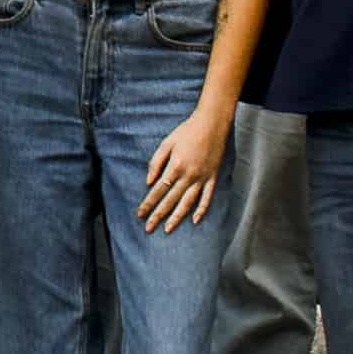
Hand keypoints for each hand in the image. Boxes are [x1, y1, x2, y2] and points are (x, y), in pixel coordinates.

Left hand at [134, 103, 229, 231]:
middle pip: (171, 200)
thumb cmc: (186, 131)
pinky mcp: (212, 177)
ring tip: (167, 229)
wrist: (212, 123)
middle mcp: (189, 175)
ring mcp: (202, 178)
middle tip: (148, 229)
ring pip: (188, 203)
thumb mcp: (167, 143)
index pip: (158, 190)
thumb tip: (148, 182)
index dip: (148, 203)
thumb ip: (156, 162)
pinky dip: (202, 210)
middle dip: (158, 216)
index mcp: (175, 166)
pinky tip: (194, 220)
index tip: (140, 215)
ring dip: (177, 217)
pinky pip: (207, 197)